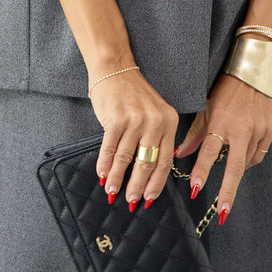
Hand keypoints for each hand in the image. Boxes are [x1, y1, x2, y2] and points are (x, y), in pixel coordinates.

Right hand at [90, 68, 178, 211]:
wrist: (115, 69)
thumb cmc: (134, 94)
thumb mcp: (155, 112)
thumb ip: (156, 138)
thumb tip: (148, 174)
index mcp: (169, 121)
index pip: (165, 160)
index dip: (157, 183)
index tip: (150, 199)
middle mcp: (155, 121)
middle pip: (147, 163)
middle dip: (138, 187)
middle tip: (131, 202)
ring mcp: (135, 120)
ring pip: (126, 159)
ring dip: (117, 179)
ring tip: (112, 193)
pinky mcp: (116, 118)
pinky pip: (110, 149)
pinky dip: (105, 165)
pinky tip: (102, 175)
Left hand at [174, 72, 271, 224]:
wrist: (253, 71)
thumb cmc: (226, 88)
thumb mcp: (206, 106)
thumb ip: (195, 133)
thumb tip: (181, 153)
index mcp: (221, 121)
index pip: (209, 152)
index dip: (202, 171)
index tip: (196, 189)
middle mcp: (241, 128)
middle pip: (235, 167)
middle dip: (228, 191)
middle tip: (223, 212)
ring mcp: (258, 130)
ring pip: (247, 161)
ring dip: (237, 168)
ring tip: (231, 160)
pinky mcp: (270, 130)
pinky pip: (259, 153)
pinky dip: (250, 156)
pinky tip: (244, 150)